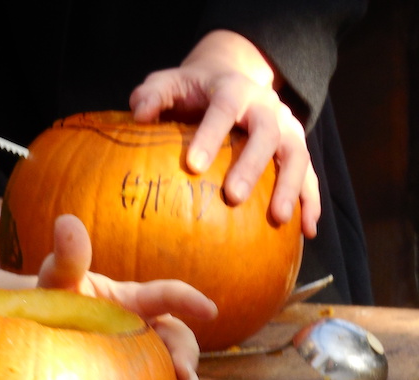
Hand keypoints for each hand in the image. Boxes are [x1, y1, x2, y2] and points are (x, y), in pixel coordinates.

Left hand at [38, 215, 218, 379]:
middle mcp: (146, 331)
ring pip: (180, 376)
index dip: (188, 299)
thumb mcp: (57, 280)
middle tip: (183, 379)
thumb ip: (67, 257)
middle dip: (188, 360)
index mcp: (132, 301)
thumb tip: (67, 221)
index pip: (165, 295)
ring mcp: (144, 361)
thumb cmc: (49, 302)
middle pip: (179, 342)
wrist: (34, 336)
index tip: (208, 309)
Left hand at [129, 30, 319, 238]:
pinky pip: (310, 174)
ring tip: (277, 219)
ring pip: (296, 154)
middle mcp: (265, 106)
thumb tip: (140, 114)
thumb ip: (152, 95)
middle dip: (251, 165)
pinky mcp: (295, 147)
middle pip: (266, 133)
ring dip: (290, 187)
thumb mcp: (169, 83)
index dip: (210, 135)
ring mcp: (286, 127)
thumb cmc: (191, 89)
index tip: (193, 165)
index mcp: (233, 89)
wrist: (230, 75)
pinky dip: (311, 201)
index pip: (223, 109)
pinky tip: (306, 230)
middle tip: (233, 196)